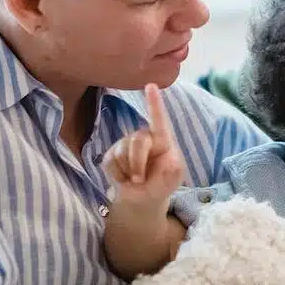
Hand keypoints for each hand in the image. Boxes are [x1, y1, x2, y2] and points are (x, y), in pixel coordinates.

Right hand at [104, 84, 185, 214]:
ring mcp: (125, 144)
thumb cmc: (161, 183)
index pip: (159, 119)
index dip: (154, 102)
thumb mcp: (173, 180)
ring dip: (128, 171)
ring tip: (136, 180)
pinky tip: (124, 179)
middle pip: (137, 141)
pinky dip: (118, 176)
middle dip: (137, 163)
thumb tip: (171, 163)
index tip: (151, 85)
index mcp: (162, 139)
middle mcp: (143, 137)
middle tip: (140, 180)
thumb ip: (173, 172)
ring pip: (122, 152)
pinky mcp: (111, 154)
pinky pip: (110, 161)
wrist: (142, 199)